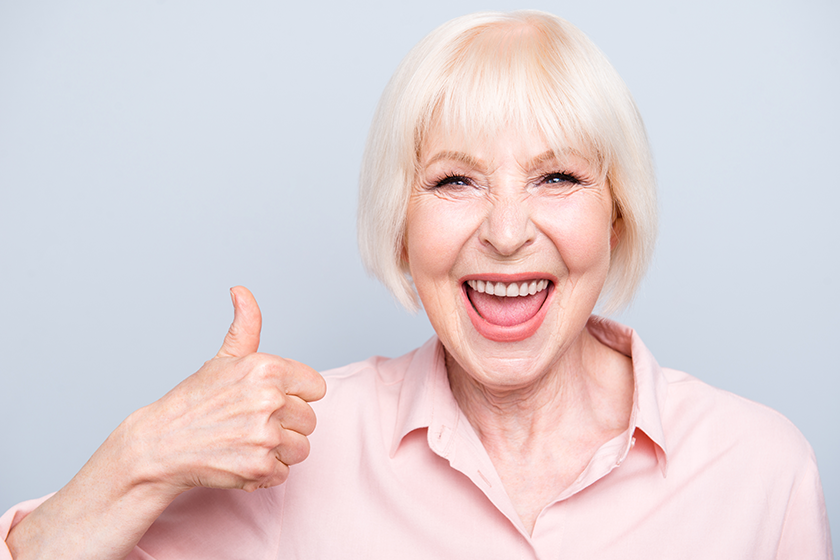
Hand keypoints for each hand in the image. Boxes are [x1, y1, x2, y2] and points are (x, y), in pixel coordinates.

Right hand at [126, 286, 326, 492]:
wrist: (160, 445)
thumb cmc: (193, 402)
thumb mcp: (223, 359)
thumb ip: (245, 326)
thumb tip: (241, 291)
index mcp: (267, 368)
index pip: (316, 388)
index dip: (295, 395)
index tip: (270, 400)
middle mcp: (270, 399)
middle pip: (309, 420)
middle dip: (285, 424)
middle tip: (250, 423)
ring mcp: (266, 435)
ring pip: (301, 447)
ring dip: (279, 450)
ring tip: (247, 441)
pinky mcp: (260, 467)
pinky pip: (285, 472)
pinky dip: (265, 472)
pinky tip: (240, 459)